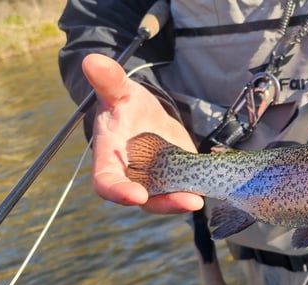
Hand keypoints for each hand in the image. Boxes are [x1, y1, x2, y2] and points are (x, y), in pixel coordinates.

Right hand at [82, 53, 203, 212]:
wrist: (143, 115)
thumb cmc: (124, 106)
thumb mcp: (119, 92)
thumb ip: (109, 81)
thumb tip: (92, 59)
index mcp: (109, 160)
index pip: (107, 183)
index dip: (119, 192)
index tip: (136, 195)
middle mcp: (132, 178)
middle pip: (146, 199)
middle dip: (166, 202)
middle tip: (190, 201)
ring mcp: (156, 182)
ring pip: (169, 198)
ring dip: (185, 200)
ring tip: (203, 196)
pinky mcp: (177, 180)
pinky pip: (187, 189)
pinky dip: (200, 188)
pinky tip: (216, 184)